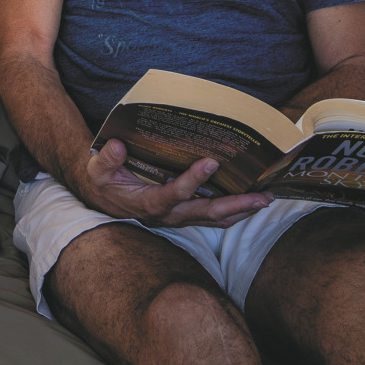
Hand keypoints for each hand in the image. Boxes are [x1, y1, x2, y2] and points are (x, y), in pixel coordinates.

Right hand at [70, 140, 272, 228]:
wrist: (106, 201)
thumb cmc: (105, 182)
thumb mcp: (98, 170)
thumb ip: (107, 159)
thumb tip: (119, 145)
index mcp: (149, 203)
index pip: (174, 194)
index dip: (192, 180)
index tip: (210, 161)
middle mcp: (170, 215)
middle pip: (207, 214)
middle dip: (237, 205)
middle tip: (262, 196)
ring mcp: (180, 218)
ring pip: (216, 219)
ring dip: (243, 210)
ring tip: (267, 198)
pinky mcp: (187, 216)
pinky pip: (215, 218)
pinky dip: (236, 212)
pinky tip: (252, 201)